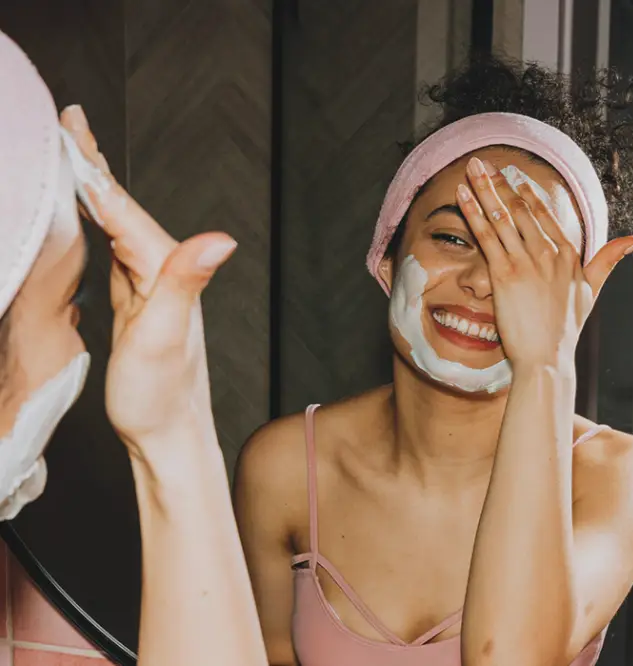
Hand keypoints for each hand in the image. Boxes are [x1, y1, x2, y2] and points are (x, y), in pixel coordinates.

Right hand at [60, 106, 235, 460]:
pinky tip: (88, 215)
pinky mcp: (138, 300)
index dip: (94, 168)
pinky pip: (114, 248)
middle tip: (68, 123)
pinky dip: (98, 223)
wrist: (167, 433)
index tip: (72, 127)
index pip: (123, 209)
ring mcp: (150, 285)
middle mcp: (163, 270)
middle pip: (121, 207)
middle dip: (93, 165)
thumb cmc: (160, 396)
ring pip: (117, 224)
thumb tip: (222, 240)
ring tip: (73, 156)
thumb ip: (187, 284)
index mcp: (164, 270)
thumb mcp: (167, 339)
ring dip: (95, 190)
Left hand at [456, 157, 632, 372]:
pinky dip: (474, 213)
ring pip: (502, 217)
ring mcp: (527, 262)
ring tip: (472, 168)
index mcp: (568, 255)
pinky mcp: (505, 274)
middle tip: (484, 162)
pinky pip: (487, 236)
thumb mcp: (592, 291)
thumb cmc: (566, 330)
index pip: (545, 216)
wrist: (547, 357)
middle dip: (500, 183)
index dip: (526, 194)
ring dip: (484, 189)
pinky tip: (463, 195)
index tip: (513, 177)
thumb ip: (608, 261)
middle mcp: (548, 253)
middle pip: (521, 210)